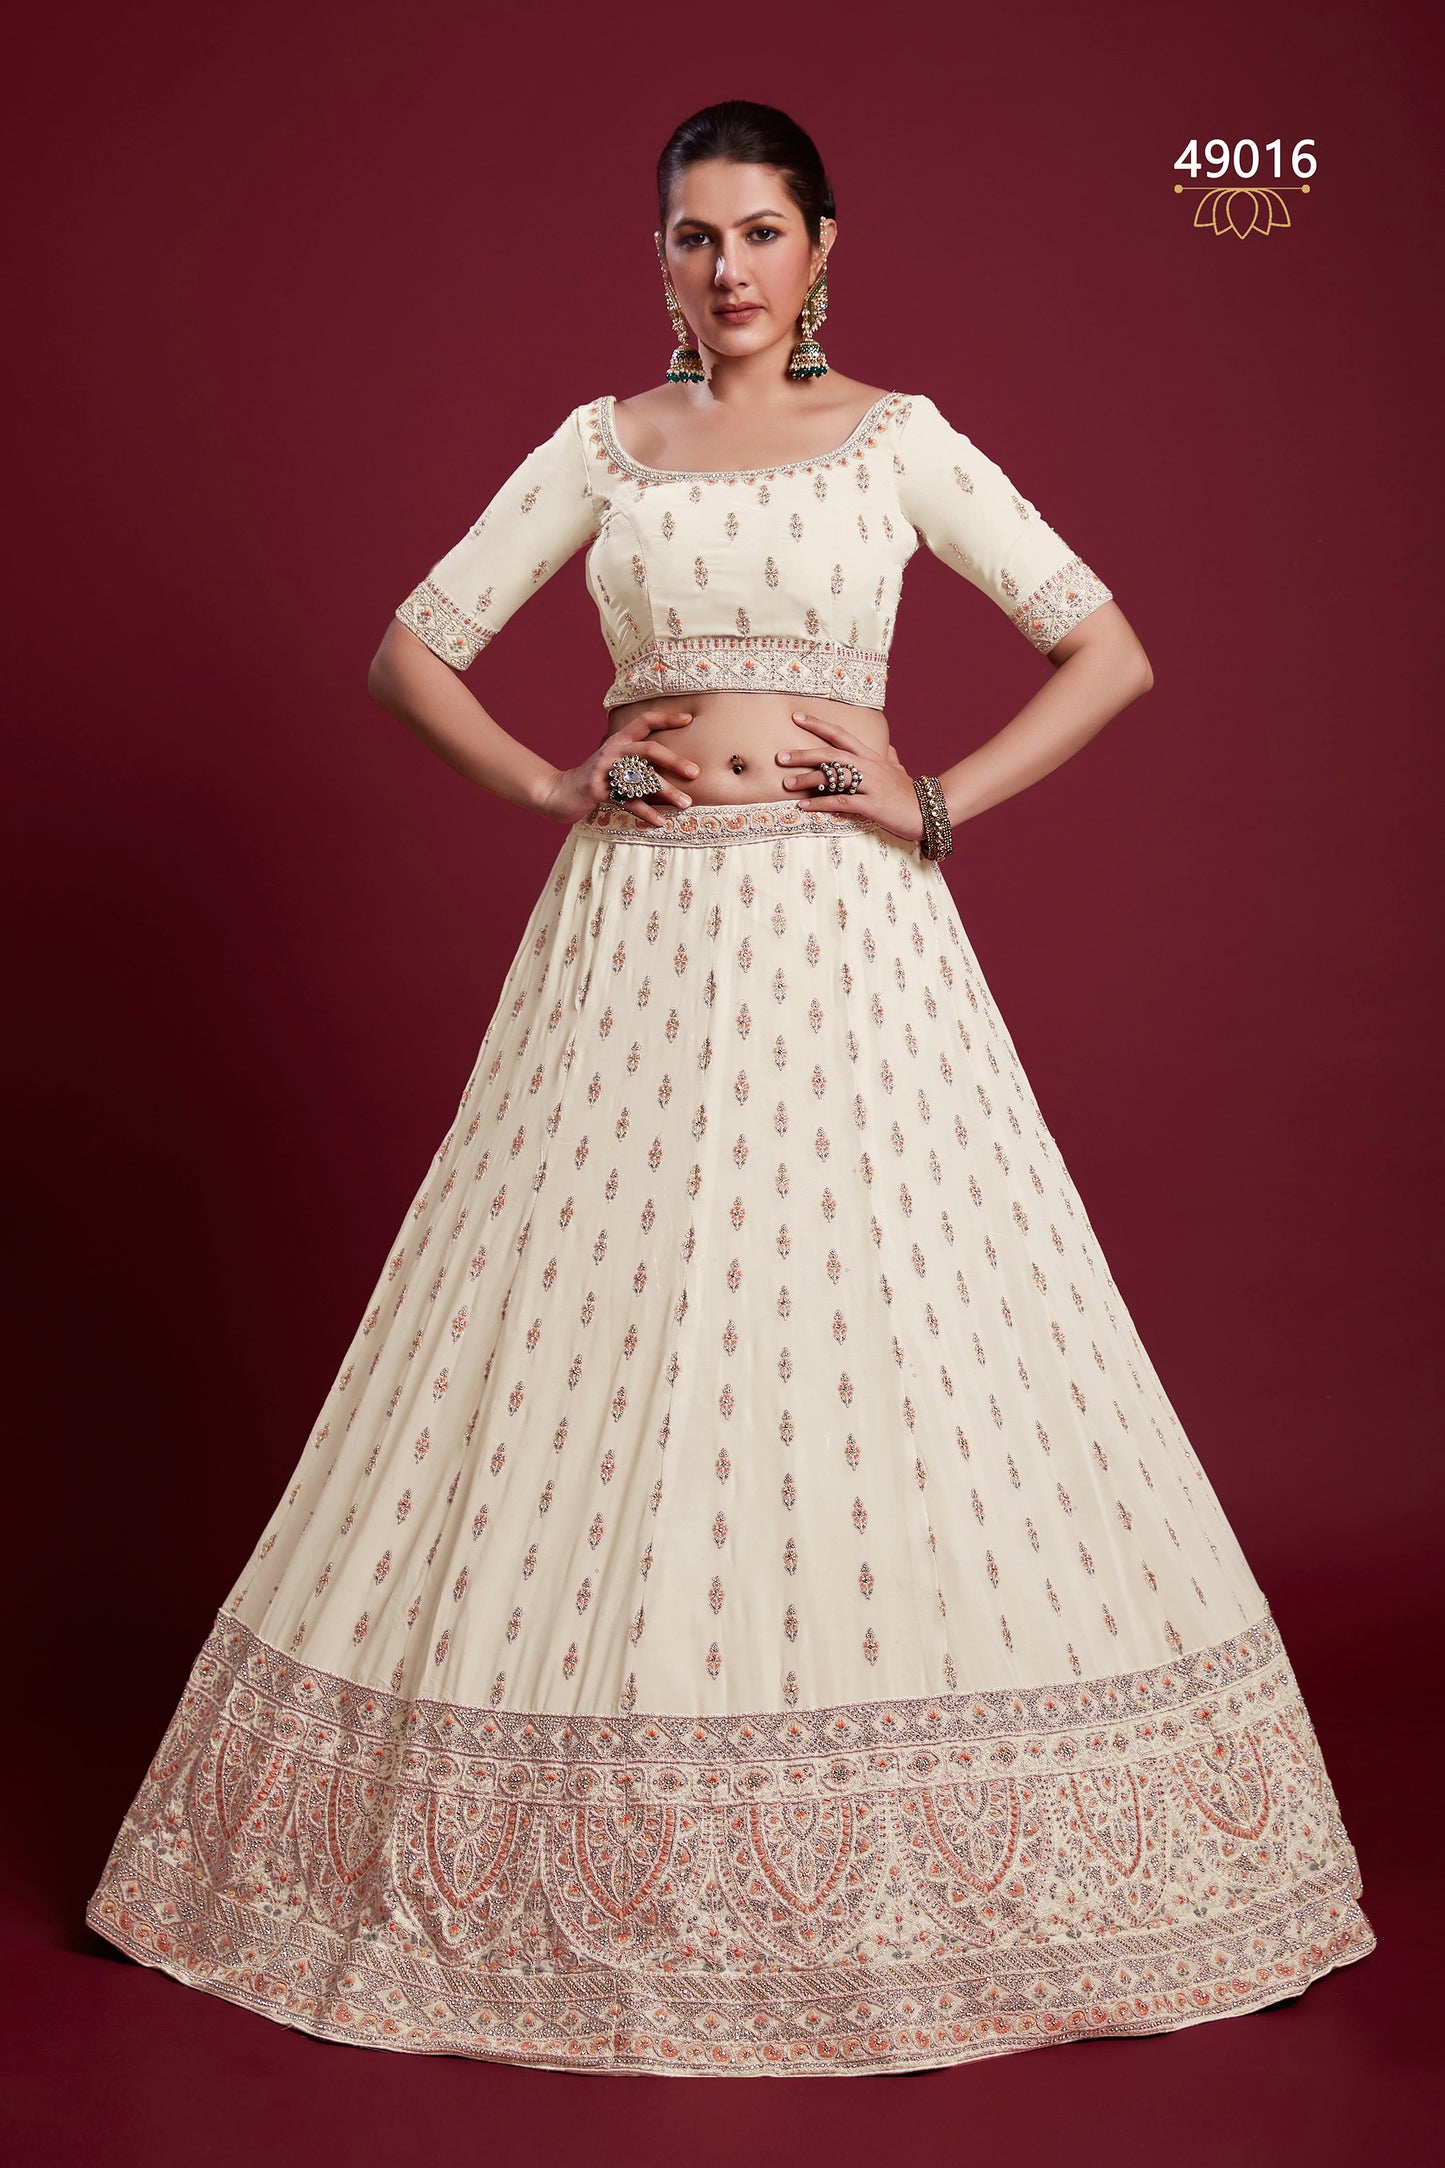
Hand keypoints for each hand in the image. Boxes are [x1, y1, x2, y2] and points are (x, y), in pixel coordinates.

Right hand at [534, 709, 700, 827]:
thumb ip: (636, 759)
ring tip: (686, 803)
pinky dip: (647, 813)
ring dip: (667, 791)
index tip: (689, 719)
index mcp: (619, 740)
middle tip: (695, 773)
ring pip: (642, 778)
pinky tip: (661, 822)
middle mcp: (613, 750)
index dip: (666, 717)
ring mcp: (605, 769)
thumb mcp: (614, 762)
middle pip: (649, 749)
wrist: (560, 792)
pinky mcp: (599, 790)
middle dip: (674, 760)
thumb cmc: (596, 779)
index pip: (644, 720)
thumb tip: (671, 764)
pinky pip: (628, 801)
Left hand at [776, 711, 925, 845]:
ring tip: (786, 783)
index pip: (840, 734)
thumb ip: (889, 756)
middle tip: (780, 756)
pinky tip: (804, 806)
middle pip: (831, 754)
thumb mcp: (898, 769)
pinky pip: (840, 802)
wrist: (929, 810)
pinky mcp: (871, 805)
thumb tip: (886, 748)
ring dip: (807, 780)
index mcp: (871, 756)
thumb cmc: (908, 791)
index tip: (796, 717)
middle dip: (804, 754)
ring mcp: (870, 785)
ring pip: (833, 777)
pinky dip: (820, 803)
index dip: (818, 724)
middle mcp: (868, 766)